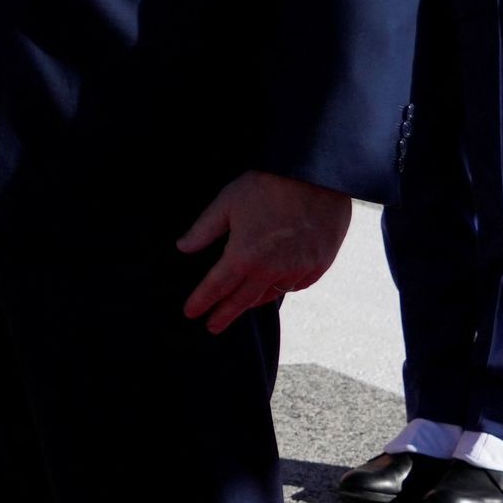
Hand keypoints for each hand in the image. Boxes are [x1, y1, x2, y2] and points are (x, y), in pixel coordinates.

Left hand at [177, 171, 352, 334]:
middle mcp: (271, 270)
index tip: (191, 313)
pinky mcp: (319, 266)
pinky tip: (273, 288)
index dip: (201, 301)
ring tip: (240, 306)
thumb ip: (203, 230)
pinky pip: (295, 286)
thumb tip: (182, 248)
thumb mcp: (227, 202)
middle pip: (242, 301)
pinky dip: (281, 288)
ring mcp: (298, 270)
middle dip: (224, 315)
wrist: (317, 176)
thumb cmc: (267, 185)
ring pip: (270, 295)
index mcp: (243, 256)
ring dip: (252, 302)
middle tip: (212, 326)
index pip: (216, 287)